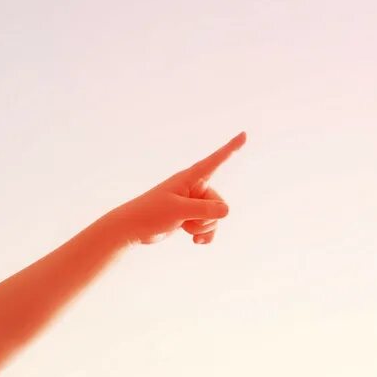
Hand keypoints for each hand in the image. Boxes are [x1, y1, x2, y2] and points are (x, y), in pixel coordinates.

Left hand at [108, 132, 244, 246]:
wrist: (132, 228)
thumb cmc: (151, 213)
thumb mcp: (179, 211)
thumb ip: (204, 210)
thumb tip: (227, 210)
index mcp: (190, 178)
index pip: (215, 161)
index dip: (231, 148)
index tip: (244, 134)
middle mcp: (194, 188)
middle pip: (218, 203)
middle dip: (208, 218)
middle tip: (186, 220)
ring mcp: (192, 203)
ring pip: (215, 217)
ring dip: (203, 228)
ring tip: (184, 228)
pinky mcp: (190, 216)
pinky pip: (209, 226)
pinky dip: (205, 235)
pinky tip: (195, 241)